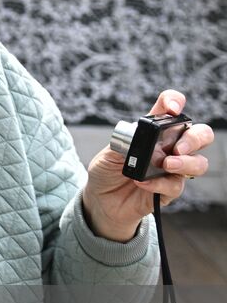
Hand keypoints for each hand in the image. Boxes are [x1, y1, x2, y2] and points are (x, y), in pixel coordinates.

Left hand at [84, 90, 215, 241]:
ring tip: (166, 165)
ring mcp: (172, 169)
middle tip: (178, 147)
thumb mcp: (108, 153)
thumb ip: (124, 143)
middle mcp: (169, 148)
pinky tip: (142, 183)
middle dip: (195, 138)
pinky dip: (160, 184)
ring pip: (198, 163)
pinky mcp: (169, 189)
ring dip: (186, 163)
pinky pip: (176, 186)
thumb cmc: (107, 171)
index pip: (171, 111)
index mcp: (154, 133)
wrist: (101, 200)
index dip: (175, 102)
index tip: (173, 107)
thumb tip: (137, 138)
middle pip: (200, 135)